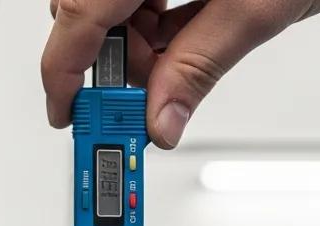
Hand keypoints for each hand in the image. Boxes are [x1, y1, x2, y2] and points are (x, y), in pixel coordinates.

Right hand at [42, 0, 319, 147]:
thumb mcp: (256, 7)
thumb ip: (200, 66)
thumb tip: (161, 121)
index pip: (78, 16)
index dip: (63, 74)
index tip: (66, 116)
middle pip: (90, 10)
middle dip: (111, 62)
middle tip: (146, 100)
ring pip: (115, 5)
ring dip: (137, 46)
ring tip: (178, 66)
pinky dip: (156, 24)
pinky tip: (183, 39)